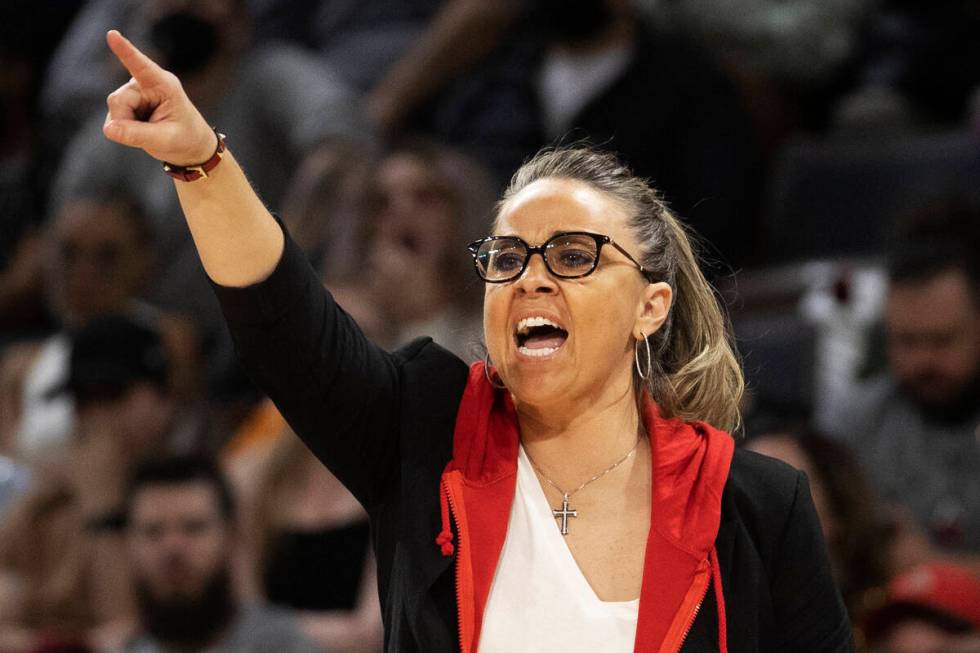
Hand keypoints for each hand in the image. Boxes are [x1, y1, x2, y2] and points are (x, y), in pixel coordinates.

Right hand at [103, 30, 216, 165]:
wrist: (190, 145)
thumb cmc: (185, 138)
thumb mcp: (166, 140)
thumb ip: (137, 135)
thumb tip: (108, 129)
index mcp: (164, 85)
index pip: (142, 66)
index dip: (126, 51)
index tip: (113, 35)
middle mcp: (146, 84)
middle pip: (119, 100)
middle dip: (127, 121)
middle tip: (151, 134)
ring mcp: (135, 92)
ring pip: (114, 109)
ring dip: (127, 126)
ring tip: (150, 131)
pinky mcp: (127, 103)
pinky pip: (114, 118)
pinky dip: (124, 130)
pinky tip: (142, 129)